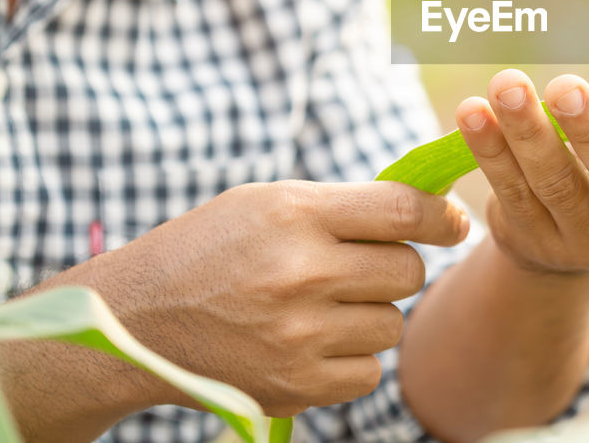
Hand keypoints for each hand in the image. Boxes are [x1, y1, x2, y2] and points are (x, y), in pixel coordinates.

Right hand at [69, 180, 467, 416]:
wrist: (136, 319)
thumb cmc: (211, 248)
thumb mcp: (269, 202)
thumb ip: (346, 205)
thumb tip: (430, 210)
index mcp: (294, 214)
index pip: (402, 209)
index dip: (440, 215)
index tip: (452, 221)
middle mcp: (300, 273)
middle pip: (407, 271)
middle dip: (397, 266)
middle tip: (364, 266)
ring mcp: (296, 335)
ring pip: (390, 324)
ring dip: (371, 315)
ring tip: (324, 305)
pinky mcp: (292, 386)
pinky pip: (367, 373)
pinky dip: (352, 360)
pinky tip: (315, 341)